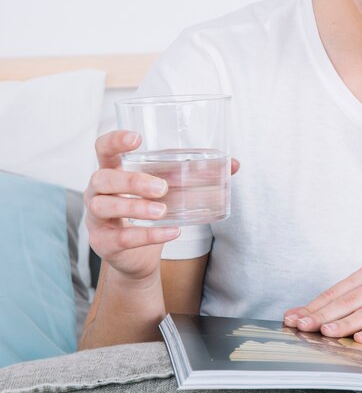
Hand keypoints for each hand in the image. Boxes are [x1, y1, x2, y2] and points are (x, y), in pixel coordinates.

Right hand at [85, 130, 239, 282]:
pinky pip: (123, 238)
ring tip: (163, 210)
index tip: (137, 138)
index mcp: (112, 169)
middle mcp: (98, 191)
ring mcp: (96, 218)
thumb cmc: (150, 207)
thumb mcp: (170, 186)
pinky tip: (171, 232)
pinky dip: (149, 235)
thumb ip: (196, 173)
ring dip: (136, 207)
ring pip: (106, 207)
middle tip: (162, 187)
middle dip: (131, 181)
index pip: (103, 148)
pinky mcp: (103, 243)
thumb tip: (234, 164)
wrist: (137, 254)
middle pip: (103, 178)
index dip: (115, 140)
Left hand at [283, 264, 361, 360]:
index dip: (314, 306)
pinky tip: (360, 339)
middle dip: (324, 315)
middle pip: (350, 300)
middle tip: (304, 326)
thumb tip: (292, 316)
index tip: (294, 319)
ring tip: (327, 332)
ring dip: (345, 324)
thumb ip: (329, 312)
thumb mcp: (356, 312)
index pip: (337, 291)